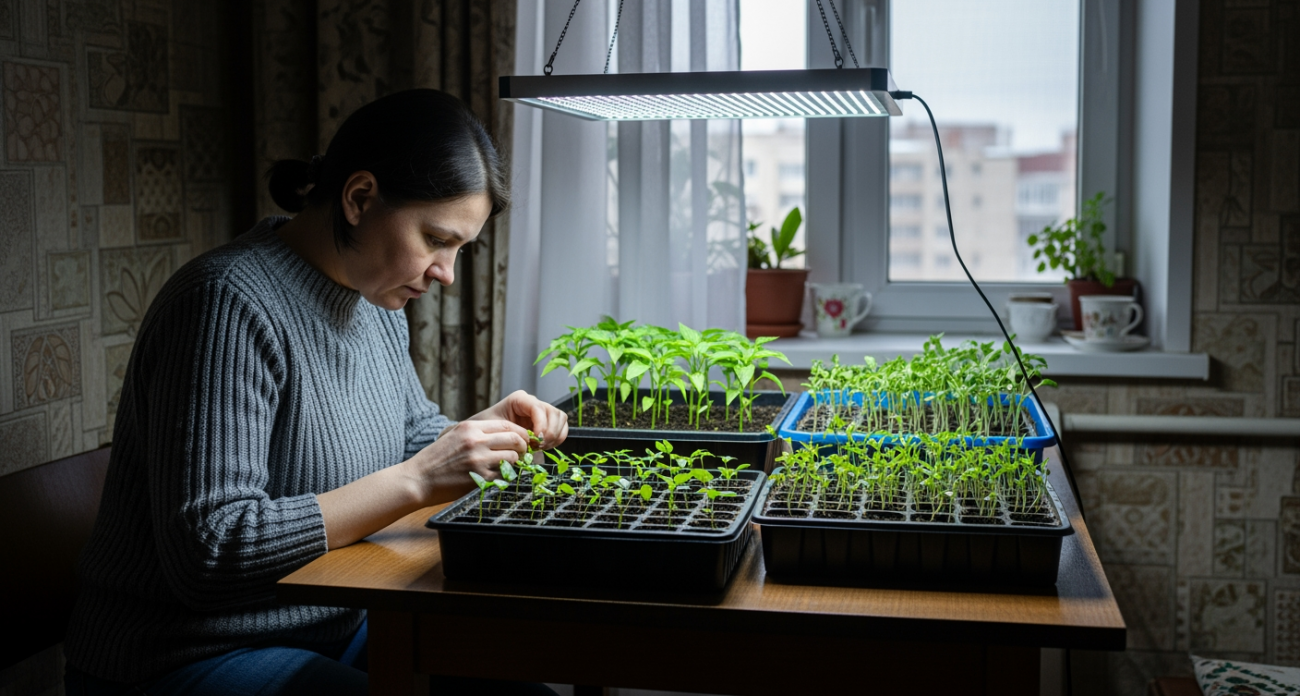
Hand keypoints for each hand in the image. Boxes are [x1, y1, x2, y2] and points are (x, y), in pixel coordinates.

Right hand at [402, 419, 529, 505]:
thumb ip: (477, 433)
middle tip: (522, 453)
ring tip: (510, 466)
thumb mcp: (454, 435)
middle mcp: (476, 441)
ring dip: (515, 463)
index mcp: (470, 428)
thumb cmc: (436, 459)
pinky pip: (504, 475)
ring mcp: (478, 460)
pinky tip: (499, 477)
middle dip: (522, 446)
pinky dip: (506, 476)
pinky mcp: (479, 478)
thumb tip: (503, 436)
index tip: (523, 440)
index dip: (520, 433)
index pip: (506, 425)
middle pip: (514, 438)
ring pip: (513, 457)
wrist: (418, 479)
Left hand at [471, 390, 568, 449]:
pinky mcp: (547, 422)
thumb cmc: (487, 430)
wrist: (485, 433)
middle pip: (553, 413)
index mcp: (519, 399)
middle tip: (538, 446)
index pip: (538, 407)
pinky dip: (557, 438)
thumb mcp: (494, 430)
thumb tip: (530, 443)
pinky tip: (545, 446)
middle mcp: (533, 403)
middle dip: (549, 432)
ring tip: (540, 447)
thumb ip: (511, 434)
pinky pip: (562, 427)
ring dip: (554, 436)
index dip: (541, 424)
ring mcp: (542, 412)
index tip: (536, 440)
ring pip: (560, 419)